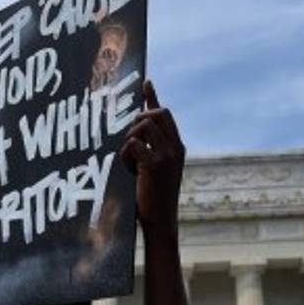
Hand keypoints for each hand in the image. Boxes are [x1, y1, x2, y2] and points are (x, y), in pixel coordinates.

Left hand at [120, 81, 184, 239]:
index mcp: (177, 147)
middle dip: (136, 121)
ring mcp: (167, 155)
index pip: (165, 114)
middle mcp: (175, 148)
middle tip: (129, 142)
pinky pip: (132, 145)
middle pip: (154, 114)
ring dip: (129, 140)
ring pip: (142, 126)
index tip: (146, 82)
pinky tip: (131, 171)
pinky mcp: (154, 165)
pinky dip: (125, 156)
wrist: (161, 222)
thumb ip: (152, 151)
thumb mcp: (157, 170)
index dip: (153, 98)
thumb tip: (137, 136)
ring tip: (131, 162)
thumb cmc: (154, 198)